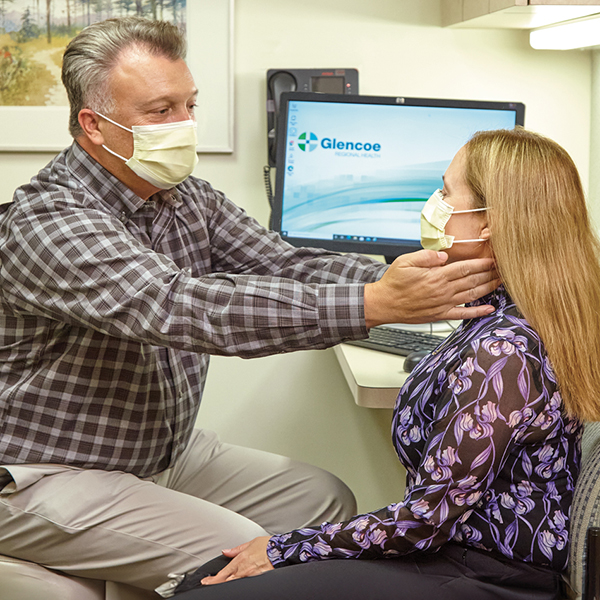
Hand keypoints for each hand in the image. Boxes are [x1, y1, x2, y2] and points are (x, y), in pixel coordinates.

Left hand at [201, 536, 272, 585]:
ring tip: (219, 583)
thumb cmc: (268, 545)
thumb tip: (225, 551)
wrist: (282, 550)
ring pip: (234, 584)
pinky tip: (235, 583)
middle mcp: (244, 570)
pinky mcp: (257, 580)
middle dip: (216, 583)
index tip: (205, 581)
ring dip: (226, 584)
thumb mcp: (250, 543)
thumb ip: (236, 549)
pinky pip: (244, 584)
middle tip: (208, 584)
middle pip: (226, 581)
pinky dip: (238, 583)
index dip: (212, 579)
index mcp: (240, 560)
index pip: (222, 573)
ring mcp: (250, 577)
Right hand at [364, 250, 498, 326]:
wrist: (384, 304)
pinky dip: (478, 312)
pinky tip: (489, 309)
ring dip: (489, 289)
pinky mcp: (440, 315)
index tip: (493, 259)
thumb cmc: (393, 283)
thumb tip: (443, 255)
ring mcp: (443, 304)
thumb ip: (425, 256)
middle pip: (472, 280)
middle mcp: (443, 291)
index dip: (482, 263)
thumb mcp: (405, 262)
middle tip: (503, 269)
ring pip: (472, 295)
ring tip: (501, 283)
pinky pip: (463, 314)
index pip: (465, 267)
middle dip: (490, 274)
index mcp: (436, 276)